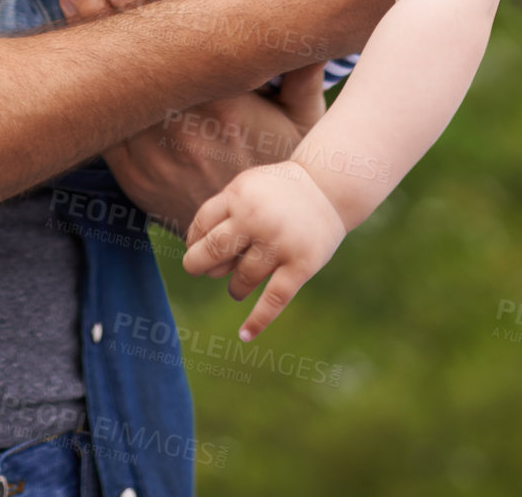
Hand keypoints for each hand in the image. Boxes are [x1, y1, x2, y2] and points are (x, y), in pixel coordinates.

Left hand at [57, 0, 316, 237]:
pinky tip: (65, 71)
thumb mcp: (304, 119)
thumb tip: (321, 27)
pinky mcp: (133, 178)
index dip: (145, 16)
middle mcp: (182, 131)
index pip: (179, 52)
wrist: (254, 240)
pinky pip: (103, 134)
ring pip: (110, 99)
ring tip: (67, 5)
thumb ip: (305, 72)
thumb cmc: (283, 164)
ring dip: (84, 56)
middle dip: (100, 23)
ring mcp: (152, 158)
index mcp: (223, 107)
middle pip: (134, 69)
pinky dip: (85, 101)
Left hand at [183, 160, 346, 340]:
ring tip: (237, 287)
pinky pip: (274, 299)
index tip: (197, 249)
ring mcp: (279, 243)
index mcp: (239, 196)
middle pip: (214, 251)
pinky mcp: (300, 265)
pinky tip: (244, 335)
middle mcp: (256, 219)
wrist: (327, 188)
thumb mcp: (246, 186)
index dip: (194, 242)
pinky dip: (258, 320)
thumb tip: (194, 248)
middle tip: (201, 271)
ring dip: (234, 288)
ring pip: (242, 279)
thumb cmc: (277, 191)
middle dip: (199, 265)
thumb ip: (221, 211)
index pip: (202, 225)